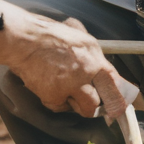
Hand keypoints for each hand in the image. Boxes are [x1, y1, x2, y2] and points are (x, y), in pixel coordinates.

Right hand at [11, 13, 129, 118]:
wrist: (25, 40)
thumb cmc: (50, 35)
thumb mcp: (81, 38)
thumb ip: (94, 56)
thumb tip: (106, 72)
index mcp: (94, 57)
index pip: (115, 83)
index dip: (118, 97)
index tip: (119, 105)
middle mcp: (85, 73)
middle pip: (100, 102)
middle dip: (97, 104)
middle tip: (91, 100)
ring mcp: (69, 86)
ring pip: (84, 108)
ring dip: (78, 104)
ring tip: (67, 89)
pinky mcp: (53, 96)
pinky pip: (61, 107)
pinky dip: (57, 101)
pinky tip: (51, 87)